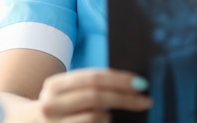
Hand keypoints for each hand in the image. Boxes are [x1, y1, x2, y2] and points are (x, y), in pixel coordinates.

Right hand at [35, 69, 150, 122]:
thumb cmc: (56, 105)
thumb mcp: (64, 90)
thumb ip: (88, 84)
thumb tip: (128, 82)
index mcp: (55, 85)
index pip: (93, 78)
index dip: (119, 79)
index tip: (140, 82)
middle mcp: (51, 104)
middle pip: (97, 96)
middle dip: (125, 97)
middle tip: (145, 99)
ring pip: (95, 117)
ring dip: (109, 114)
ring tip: (111, 114)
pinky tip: (102, 121)